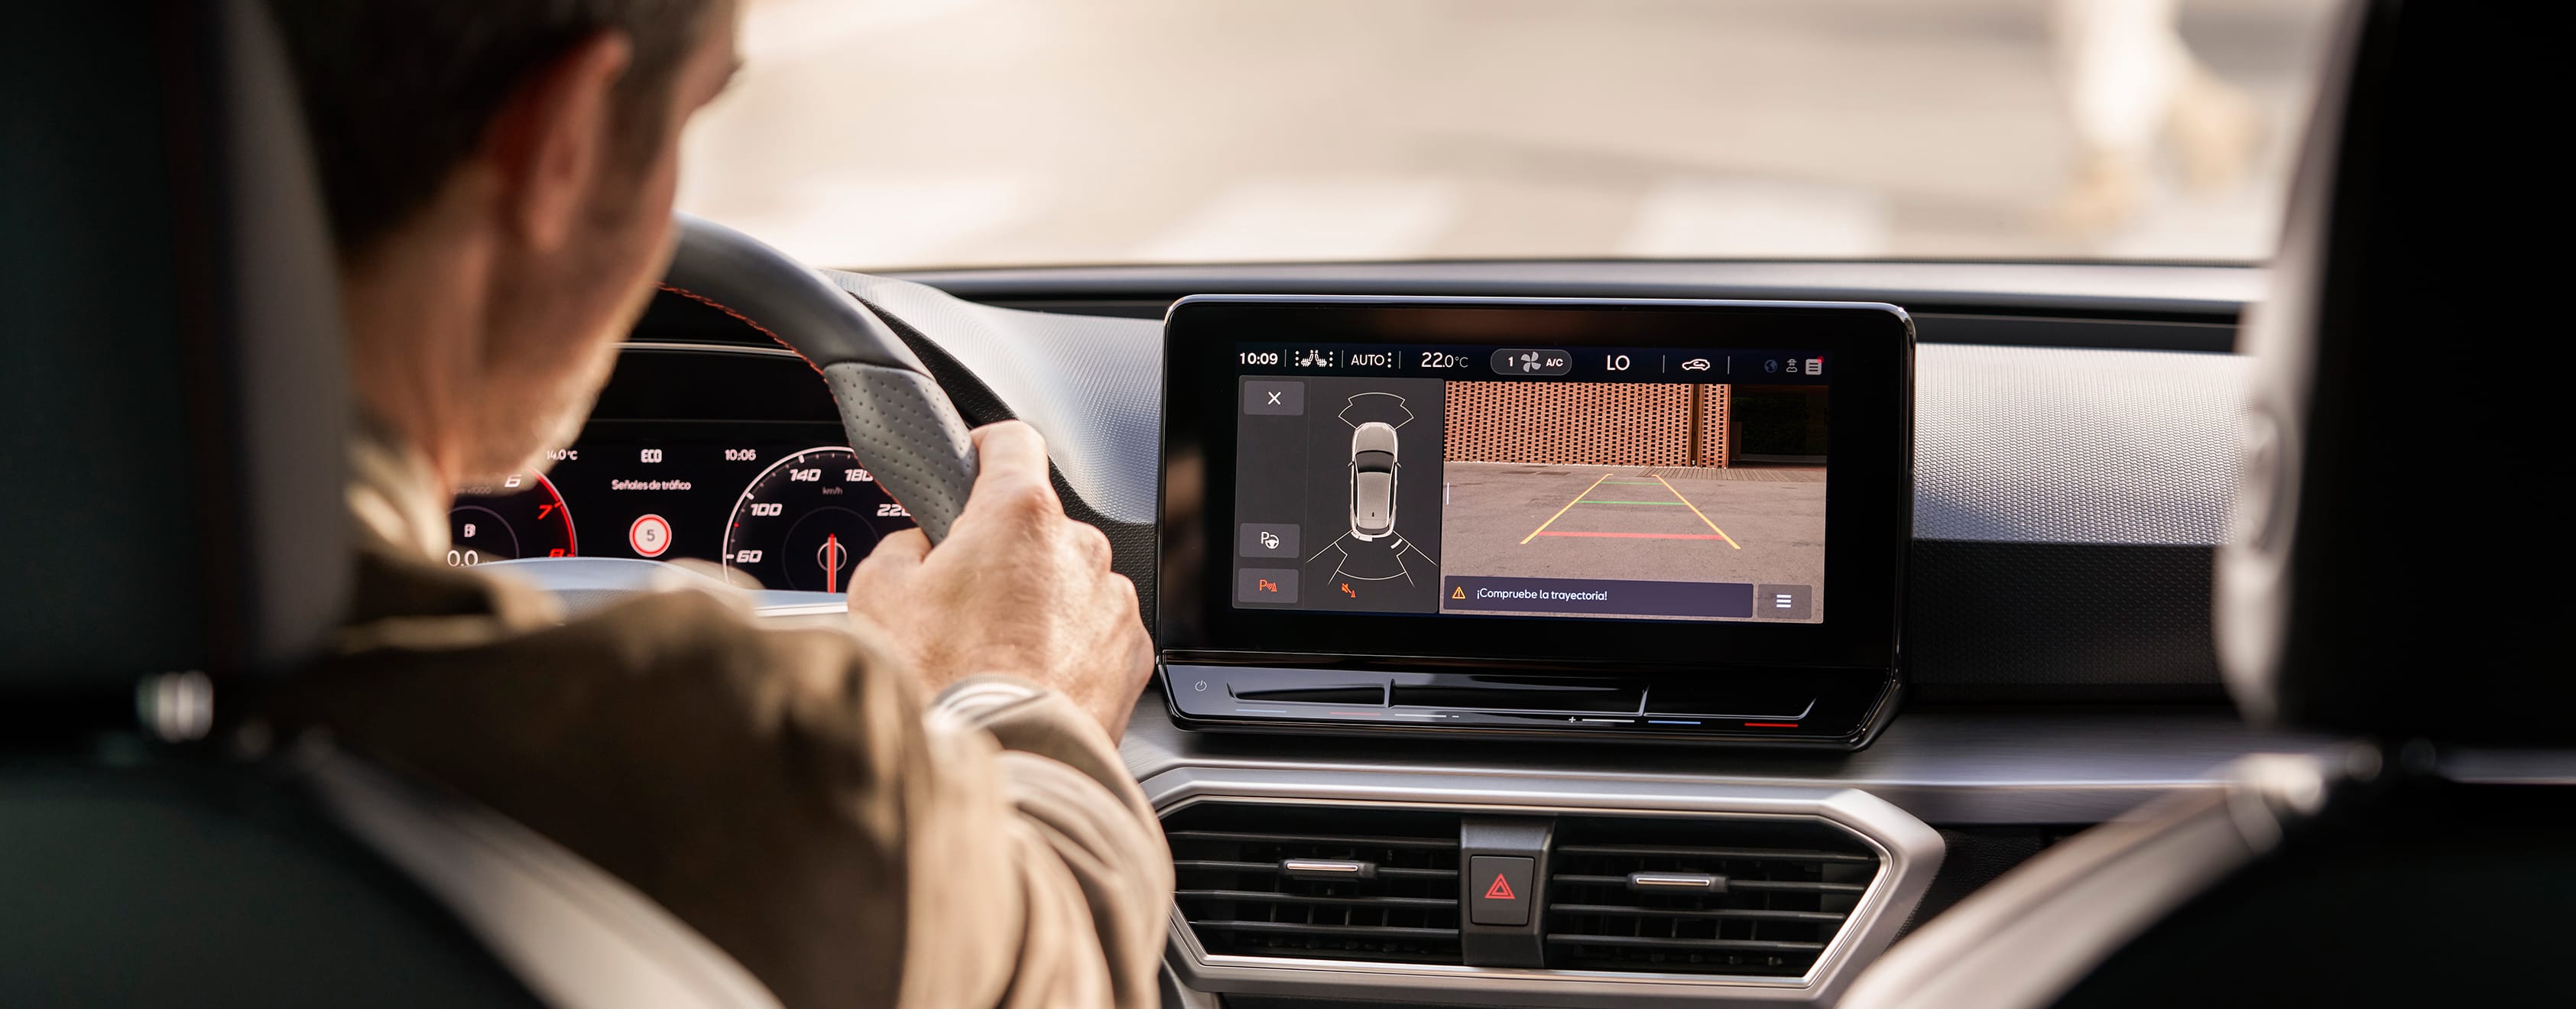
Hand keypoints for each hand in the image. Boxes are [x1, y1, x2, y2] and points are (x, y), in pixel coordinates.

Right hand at [846, 421, 1152, 737]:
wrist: (1002, 770)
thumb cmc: (943, 688)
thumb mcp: (878, 595)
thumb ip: (902, 546)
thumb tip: (918, 547)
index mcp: (1020, 516)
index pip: (1012, 441)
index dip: (984, 450)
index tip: (972, 467)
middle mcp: (1080, 549)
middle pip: (1037, 526)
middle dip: (1002, 552)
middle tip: (960, 600)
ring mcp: (1112, 603)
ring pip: (1068, 582)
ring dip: (1038, 603)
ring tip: (994, 655)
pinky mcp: (1132, 655)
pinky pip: (1095, 632)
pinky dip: (1069, 648)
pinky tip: (1029, 679)